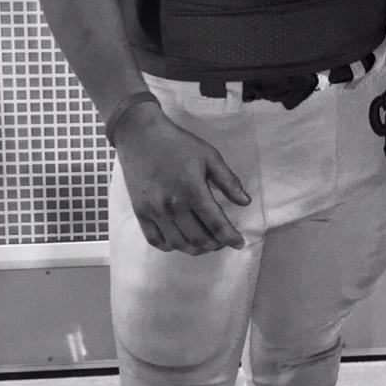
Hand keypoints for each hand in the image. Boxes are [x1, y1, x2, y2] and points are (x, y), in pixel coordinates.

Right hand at [113, 103, 250, 253]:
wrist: (141, 135)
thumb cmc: (178, 144)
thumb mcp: (209, 156)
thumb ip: (228, 181)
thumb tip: (245, 201)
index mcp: (193, 191)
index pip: (216, 224)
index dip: (230, 237)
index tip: (239, 243)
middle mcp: (173, 206)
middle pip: (198, 238)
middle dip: (216, 245)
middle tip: (223, 241)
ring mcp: (154, 212)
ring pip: (178, 243)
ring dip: (196, 249)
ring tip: (206, 244)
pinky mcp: (140, 212)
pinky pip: (155, 240)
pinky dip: (170, 246)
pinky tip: (180, 241)